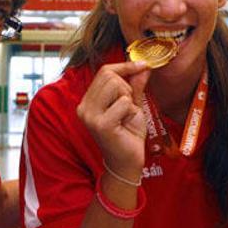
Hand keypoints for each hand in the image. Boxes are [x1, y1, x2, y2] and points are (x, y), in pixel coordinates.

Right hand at [77, 61, 150, 179]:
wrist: (128, 161)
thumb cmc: (129, 134)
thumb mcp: (133, 105)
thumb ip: (135, 86)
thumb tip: (143, 66)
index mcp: (88, 101)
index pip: (104, 71)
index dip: (125, 66)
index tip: (143, 65)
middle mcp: (84, 107)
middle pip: (110, 76)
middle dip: (126, 88)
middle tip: (129, 107)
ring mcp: (90, 116)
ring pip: (115, 86)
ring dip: (128, 99)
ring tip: (126, 115)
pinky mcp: (101, 124)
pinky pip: (123, 103)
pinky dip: (131, 111)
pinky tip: (127, 124)